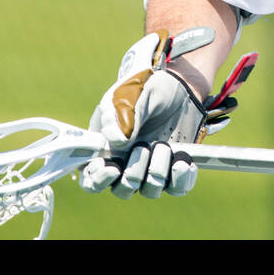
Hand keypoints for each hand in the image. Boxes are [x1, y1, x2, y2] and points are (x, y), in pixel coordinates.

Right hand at [79, 29, 232, 198]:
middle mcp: (125, 162)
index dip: (98, 179)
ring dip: (157, 170)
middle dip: (133, 173)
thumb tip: (118, 141)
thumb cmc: (146, 87)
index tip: (112, 167)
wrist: (180, 85)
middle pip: (121, 188)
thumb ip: (122, 114)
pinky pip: (177, 187)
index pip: (91, 178)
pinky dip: (180, 178)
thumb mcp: (131, 93)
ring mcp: (151, 167)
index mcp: (104, 147)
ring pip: (149, 189)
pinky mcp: (174, 167)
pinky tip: (182, 160)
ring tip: (163, 145)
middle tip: (143, 147)